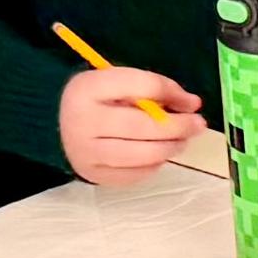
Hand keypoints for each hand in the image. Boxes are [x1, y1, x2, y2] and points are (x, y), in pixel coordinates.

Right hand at [58, 62, 205, 183]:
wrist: (58, 124)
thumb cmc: (98, 100)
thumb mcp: (118, 83)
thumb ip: (153, 88)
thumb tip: (191, 104)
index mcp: (88, 87)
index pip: (140, 87)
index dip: (172, 93)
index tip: (193, 103)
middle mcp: (82, 120)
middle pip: (141, 125)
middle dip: (177, 127)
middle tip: (198, 125)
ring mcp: (85, 151)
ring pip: (139, 154)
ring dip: (169, 148)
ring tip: (182, 142)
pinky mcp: (92, 173)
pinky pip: (134, 174)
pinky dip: (153, 165)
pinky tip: (160, 154)